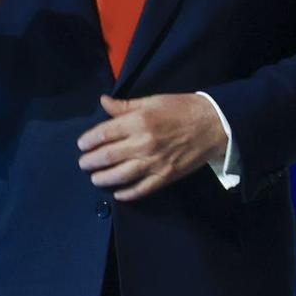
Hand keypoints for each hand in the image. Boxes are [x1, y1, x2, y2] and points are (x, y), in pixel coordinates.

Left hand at [77, 93, 228, 200]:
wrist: (214, 124)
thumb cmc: (180, 109)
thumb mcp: (151, 101)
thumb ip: (124, 106)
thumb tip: (102, 102)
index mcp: (138, 121)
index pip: (103, 134)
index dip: (88, 140)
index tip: (81, 144)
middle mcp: (143, 143)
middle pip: (107, 156)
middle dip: (90, 161)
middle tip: (83, 163)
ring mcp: (155, 162)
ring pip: (121, 175)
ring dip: (103, 178)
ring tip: (95, 178)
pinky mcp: (166, 176)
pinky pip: (142, 188)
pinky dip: (128, 194)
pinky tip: (118, 194)